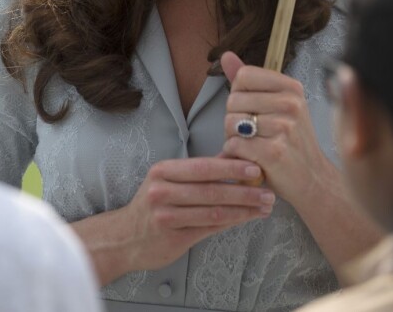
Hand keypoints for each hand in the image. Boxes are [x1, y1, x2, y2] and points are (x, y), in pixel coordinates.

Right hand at [117, 156, 275, 272]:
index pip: (203, 167)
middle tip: (268, 191)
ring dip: (243, 209)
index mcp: (163, 171)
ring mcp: (166, 216)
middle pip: (211, 190)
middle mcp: (162, 191)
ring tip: (264, 206)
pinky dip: (231, 222)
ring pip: (213, 212)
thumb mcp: (169, 179)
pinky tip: (247, 218)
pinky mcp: (173, 238)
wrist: (124, 237)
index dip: (231, 168)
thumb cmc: (153, 203)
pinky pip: (209, 228)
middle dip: (244, 191)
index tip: (256, 168)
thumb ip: (200, 169)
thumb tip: (233, 154)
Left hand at [221, 51, 329, 207]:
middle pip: (233, 100)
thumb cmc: (291, 142)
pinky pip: (234, 145)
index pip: (244, 76)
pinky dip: (234, 155)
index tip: (251, 109)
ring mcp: (284, 128)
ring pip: (231, 124)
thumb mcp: (277, 105)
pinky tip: (250, 159)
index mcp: (291, 87)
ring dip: (232, 139)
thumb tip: (226, 55)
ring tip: (251, 146)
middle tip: (251, 134)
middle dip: (233, 120)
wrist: (313, 181)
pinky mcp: (274, 153)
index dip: (238, 94)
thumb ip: (249, 81)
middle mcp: (291, 104)